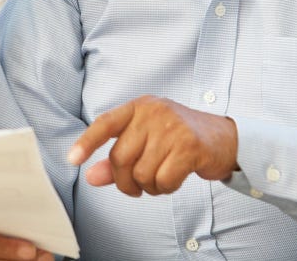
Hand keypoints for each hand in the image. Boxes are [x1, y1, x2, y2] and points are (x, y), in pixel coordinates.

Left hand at [67, 95, 238, 196]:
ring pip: (141, 173)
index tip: (72, 160)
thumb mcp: (146, 142)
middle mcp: (153, 112)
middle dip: (125, 182)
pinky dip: (165, 188)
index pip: (105, 123)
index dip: (87, 142)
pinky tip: (174, 179)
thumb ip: (118, 159)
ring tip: (160, 178)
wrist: (223, 139)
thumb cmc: (179, 140)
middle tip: (137, 187)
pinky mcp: (189, 146)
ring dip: (148, 187)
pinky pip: (163, 180)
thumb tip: (90, 176)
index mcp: (139, 107)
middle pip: (121, 158)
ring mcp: (172, 127)